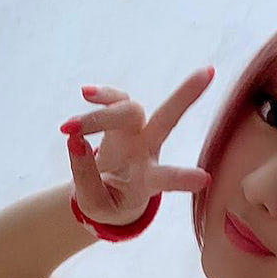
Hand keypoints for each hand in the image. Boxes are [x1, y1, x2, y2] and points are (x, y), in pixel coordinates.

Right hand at [61, 67, 214, 228]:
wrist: (106, 191)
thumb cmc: (107, 201)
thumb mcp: (94, 203)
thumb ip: (85, 178)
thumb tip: (74, 141)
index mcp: (148, 180)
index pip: (166, 178)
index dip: (183, 178)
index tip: (204, 179)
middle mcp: (148, 150)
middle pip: (166, 119)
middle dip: (185, 97)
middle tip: (208, 73)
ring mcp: (135, 130)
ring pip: (129, 108)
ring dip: (99, 117)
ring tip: (68, 128)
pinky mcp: (120, 119)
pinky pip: (115, 98)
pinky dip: (102, 94)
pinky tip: (86, 93)